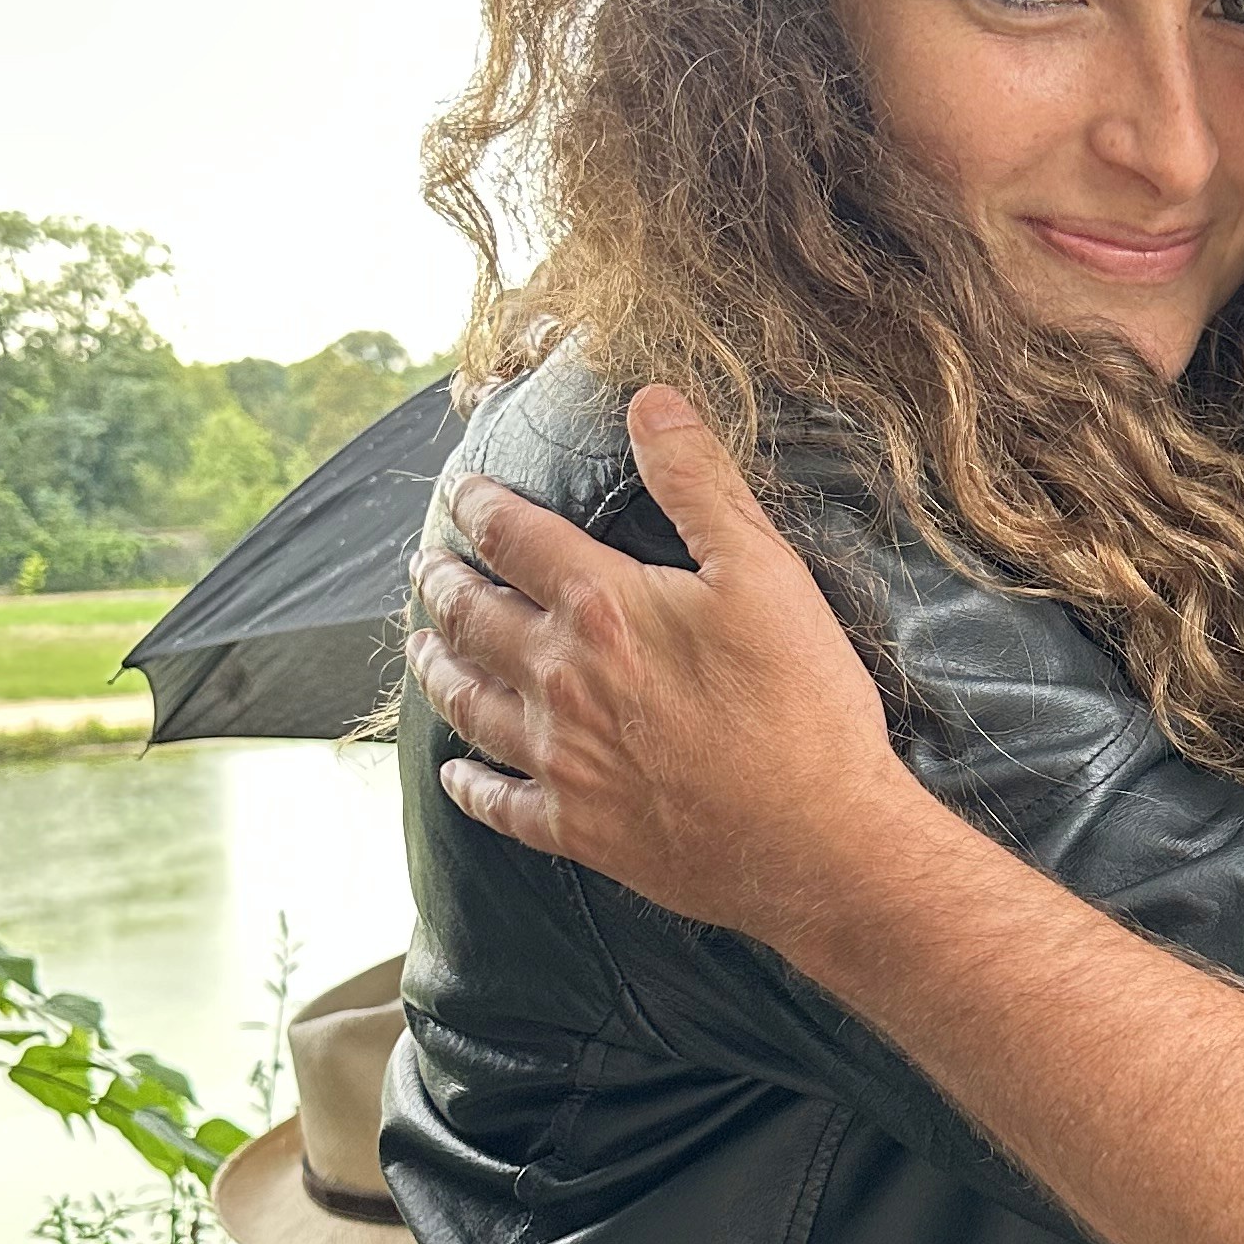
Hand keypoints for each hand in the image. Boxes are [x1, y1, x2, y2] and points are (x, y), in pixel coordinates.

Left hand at [410, 390, 917, 956]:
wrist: (820, 842)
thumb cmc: (804, 705)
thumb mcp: (767, 572)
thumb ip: (699, 483)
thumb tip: (650, 400)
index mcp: (601, 607)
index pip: (512, 536)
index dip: (478, 505)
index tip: (461, 492)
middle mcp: (559, 680)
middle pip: (473, 616)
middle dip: (442, 581)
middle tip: (426, 565)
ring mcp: (560, 760)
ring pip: (467, 703)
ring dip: (437, 666)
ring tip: (423, 644)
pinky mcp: (575, 828)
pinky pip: (497, 803)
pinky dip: (467, 785)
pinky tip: (454, 776)